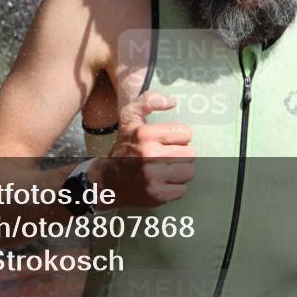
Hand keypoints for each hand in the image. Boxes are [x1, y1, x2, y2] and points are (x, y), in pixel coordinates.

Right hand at [89, 91, 193, 208]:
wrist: (105, 182)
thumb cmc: (122, 148)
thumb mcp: (129, 118)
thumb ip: (149, 101)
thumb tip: (173, 101)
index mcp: (144, 134)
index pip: (185, 133)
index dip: (179, 136)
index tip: (169, 141)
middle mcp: (149, 155)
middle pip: (190, 153)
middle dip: (181, 154)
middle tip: (168, 156)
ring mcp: (153, 177)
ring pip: (189, 171)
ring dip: (180, 171)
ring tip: (166, 169)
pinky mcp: (156, 195)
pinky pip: (182, 190)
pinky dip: (174, 187)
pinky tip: (162, 182)